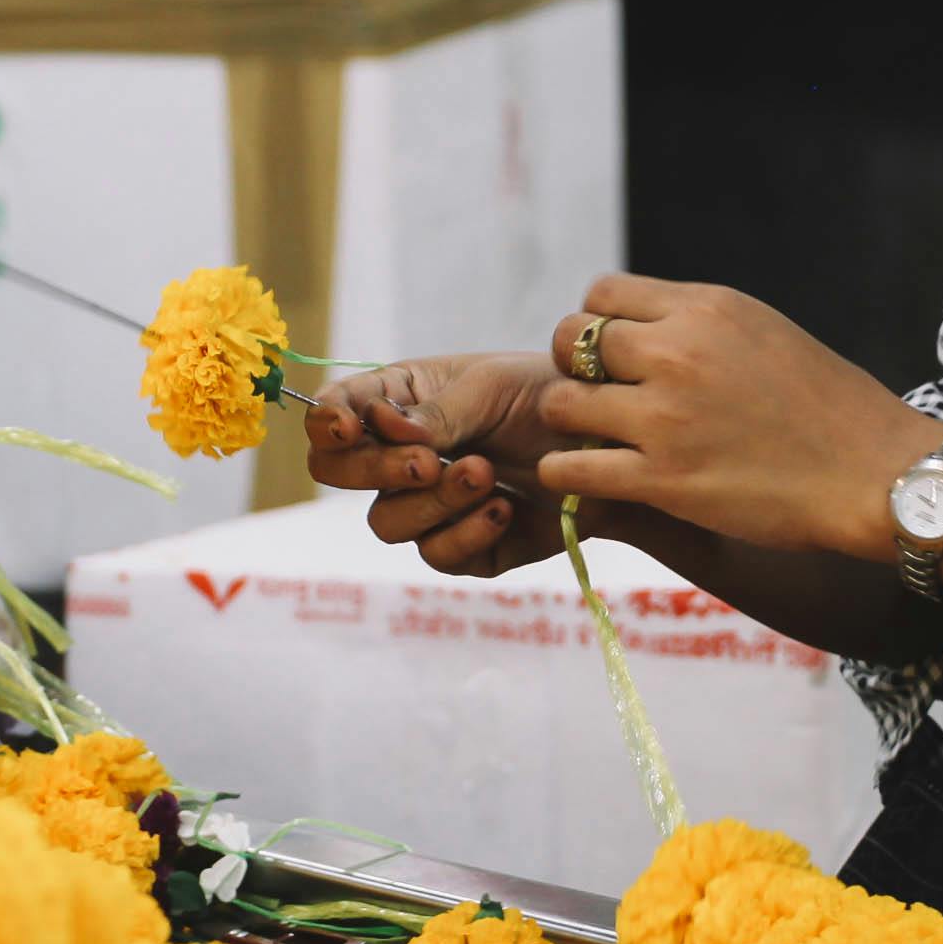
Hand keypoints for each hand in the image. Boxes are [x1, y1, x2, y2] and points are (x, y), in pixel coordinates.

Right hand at [306, 353, 608, 577]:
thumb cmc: (550, 399)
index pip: (336, 414)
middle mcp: (404, 454)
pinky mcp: (464, 547)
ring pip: (387, 521)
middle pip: (340, 474)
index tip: (347, 428)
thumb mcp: (491, 389)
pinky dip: (467, 532)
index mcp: (400, 402)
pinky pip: (436, 554)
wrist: (614, 452)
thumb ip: (434, 414)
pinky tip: (505, 507)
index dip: (328, 424)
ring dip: (434, 500)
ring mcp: (429, 505)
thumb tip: (382, 429)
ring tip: (485, 473)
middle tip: (427, 460)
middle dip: (378, 469)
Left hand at [535, 274, 942, 560]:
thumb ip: (699, 324)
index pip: (602, 293)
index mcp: (706, 308)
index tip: (614, 355)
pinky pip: (571, 467)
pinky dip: (565, 472)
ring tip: (592, 438)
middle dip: (574, 368)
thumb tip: (642, 325)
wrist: (875, 474)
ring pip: (561, 403)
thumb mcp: (764, 332)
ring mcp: (665, 417)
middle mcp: (678, 352)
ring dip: (568, 421)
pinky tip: (586, 477)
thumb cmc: (830, 407)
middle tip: (597, 397)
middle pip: (569, 339)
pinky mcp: (663, 480)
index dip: (598, 324)